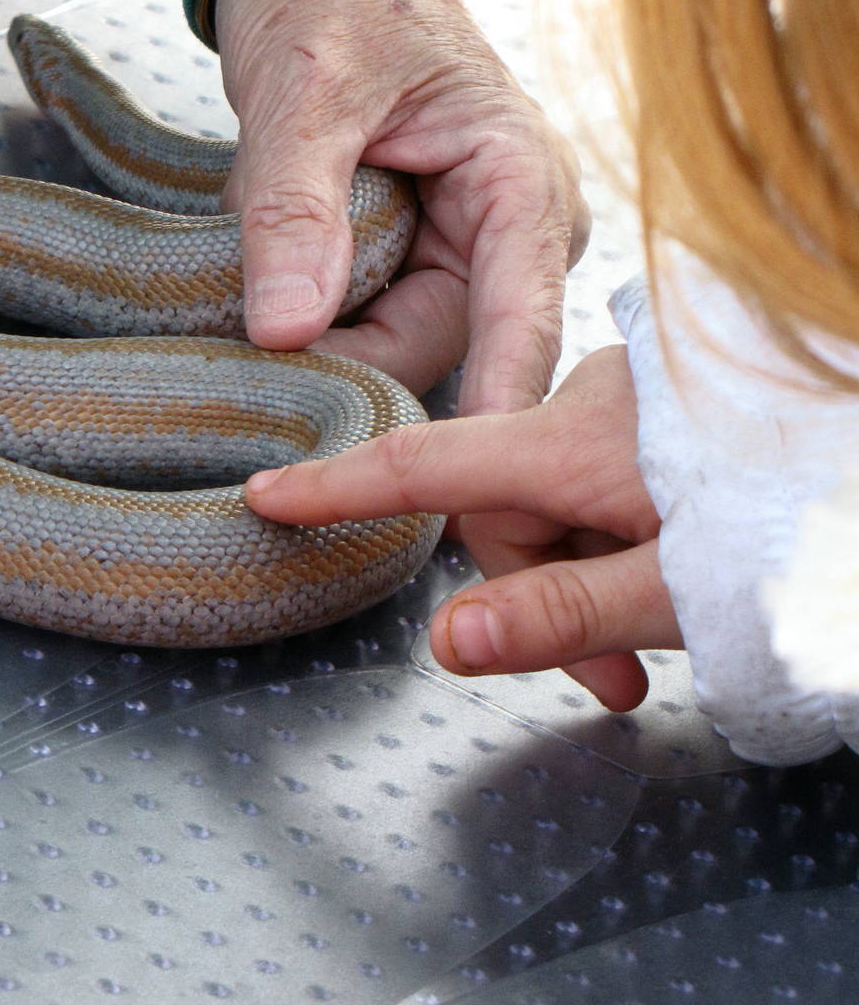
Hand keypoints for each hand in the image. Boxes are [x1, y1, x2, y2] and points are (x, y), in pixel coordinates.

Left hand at [215, 0, 588, 413]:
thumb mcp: (306, 90)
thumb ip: (297, 205)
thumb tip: (287, 329)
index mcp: (520, 186)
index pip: (520, 320)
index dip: (493, 407)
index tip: (461, 488)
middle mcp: (503, 239)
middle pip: (432, 355)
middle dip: (341, 365)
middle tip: (242, 356)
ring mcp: (456, 259)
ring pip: (386, 350)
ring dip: (311, 339)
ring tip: (243, 286)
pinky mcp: (406, 267)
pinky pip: (355, 325)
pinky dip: (301, 319)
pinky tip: (258, 290)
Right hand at [245, 346, 677, 710]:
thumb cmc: (818, 524)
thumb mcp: (690, 587)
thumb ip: (562, 612)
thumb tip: (446, 641)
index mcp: (578, 436)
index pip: (421, 465)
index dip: (337, 486)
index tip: (265, 493)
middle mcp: (595, 395)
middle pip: (508, 504)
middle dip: (542, 584)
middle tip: (619, 675)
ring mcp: (636, 393)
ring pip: (561, 495)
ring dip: (590, 563)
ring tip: (672, 623)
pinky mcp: (672, 401)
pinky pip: (607, 474)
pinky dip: (623, 531)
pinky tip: (682, 567)